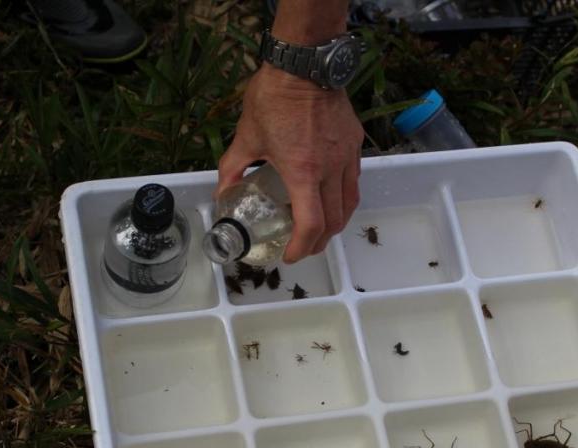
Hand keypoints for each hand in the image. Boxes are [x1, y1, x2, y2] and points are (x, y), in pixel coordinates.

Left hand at [217, 65, 363, 263]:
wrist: (305, 63)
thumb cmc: (274, 98)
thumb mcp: (246, 136)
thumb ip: (232, 168)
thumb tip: (222, 192)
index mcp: (303, 173)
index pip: (310, 225)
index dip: (301, 248)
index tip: (290, 255)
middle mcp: (330, 170)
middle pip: (334, 223)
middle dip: (318, 242)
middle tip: (302, 245)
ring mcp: (347, 157)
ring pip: (349, 204)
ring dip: (335, 223)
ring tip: (319, 227)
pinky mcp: (355, 143)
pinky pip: (353, 180)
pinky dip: (343, 197)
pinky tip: (329, 194)